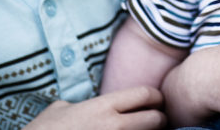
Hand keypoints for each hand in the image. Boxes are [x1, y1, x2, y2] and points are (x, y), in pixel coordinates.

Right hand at [24, 87, 164, 129]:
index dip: (156, 97)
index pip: (144, 94)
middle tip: (157, 120)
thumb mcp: (60, 108)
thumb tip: (85, 106)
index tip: (158, 101)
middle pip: (155, 119)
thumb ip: (81, 104)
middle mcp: (113, 125)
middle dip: (160, 119)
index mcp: (102, 106)